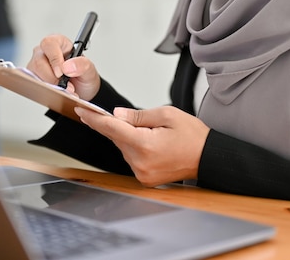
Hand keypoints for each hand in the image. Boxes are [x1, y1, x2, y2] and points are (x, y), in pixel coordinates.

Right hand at [27, 34, 100, 99]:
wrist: (82, 89)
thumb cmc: (83, 74)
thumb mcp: (89, 68)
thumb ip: (82, 64)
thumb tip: (67, 67)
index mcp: (58, 43)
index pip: (49, 44)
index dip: (54, 58)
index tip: (61, 72)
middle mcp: (45, 52)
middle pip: (39, 62)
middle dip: (52, 78)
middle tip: (66, 87)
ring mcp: (37, 65)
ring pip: (34, 74)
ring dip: (50, 86)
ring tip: (65, 92)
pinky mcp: (34, 78)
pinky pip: (34, 85)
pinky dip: (45, 91)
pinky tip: (56, 94)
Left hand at [74, 105, 209, 186]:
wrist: (207, 158)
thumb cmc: (192, 136)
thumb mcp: (167, 114)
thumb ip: (138, 115)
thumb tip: (117, 115)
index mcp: (144, 144)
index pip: (111, 128)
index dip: (94, 118)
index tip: (82, 111)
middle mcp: (140, 162)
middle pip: (117, 138)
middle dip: (116, 125)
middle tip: (123, 117)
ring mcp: (142, 173)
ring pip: (123, 148)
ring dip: (127, 137)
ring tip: (150, 132)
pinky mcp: (144, 178)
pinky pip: (131, 157)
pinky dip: (134, 147)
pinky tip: (149, 142)